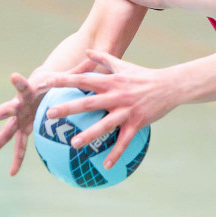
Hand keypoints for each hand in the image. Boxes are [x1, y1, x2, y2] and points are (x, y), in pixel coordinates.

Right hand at [0, 59, 98, 174]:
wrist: (41, 86)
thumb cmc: (55, 79)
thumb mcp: (67, 76)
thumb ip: (80, 71)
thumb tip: (95, 59)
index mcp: (29, 91)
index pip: (23, 85)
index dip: (19, 82)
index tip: (13, 77)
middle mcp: (20, 105)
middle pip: (6, 111)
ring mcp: (20, 118)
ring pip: (7, 133)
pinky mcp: (24, 128)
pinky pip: (20, 146)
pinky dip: (18, 159)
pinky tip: (12, 173)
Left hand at [42, 50, 178, 169]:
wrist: (169, 86)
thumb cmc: (144, 76)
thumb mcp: (124, 65)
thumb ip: (104, 58)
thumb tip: (87, 50)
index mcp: (111, 81)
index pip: (84, 79)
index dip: (65, 80)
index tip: (46, 82)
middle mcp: (116, 95)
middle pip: (88, 102)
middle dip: (68, 108)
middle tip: (50, 114)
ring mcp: (126, 110)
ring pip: (105, 124)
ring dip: (89, 135)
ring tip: (73, 144)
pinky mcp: (137, 123)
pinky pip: (125, 141)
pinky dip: (116, 153)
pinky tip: (106, 166)